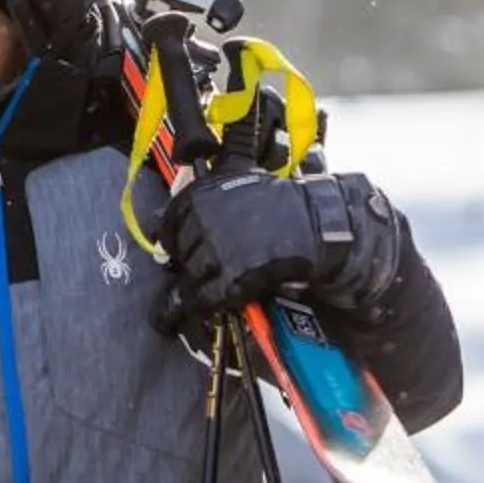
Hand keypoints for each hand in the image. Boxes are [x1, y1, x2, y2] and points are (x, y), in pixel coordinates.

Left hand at [158, 170, 402, 332]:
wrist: (317, 223)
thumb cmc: (280, 201)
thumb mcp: (238, 177)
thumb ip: (206, 191)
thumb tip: (169, 206)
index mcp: (199, 195)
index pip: (166, 226)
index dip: (174, 240)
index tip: (180, 248)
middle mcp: (201, 221)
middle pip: (180, 254)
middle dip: (189, 263)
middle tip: (202, 268)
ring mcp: (215, 250)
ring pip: (191, 278)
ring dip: (195, 286)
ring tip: (204, 290)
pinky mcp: (232, 278)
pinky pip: (206, 298)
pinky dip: (205, 305)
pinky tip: (210, 305)